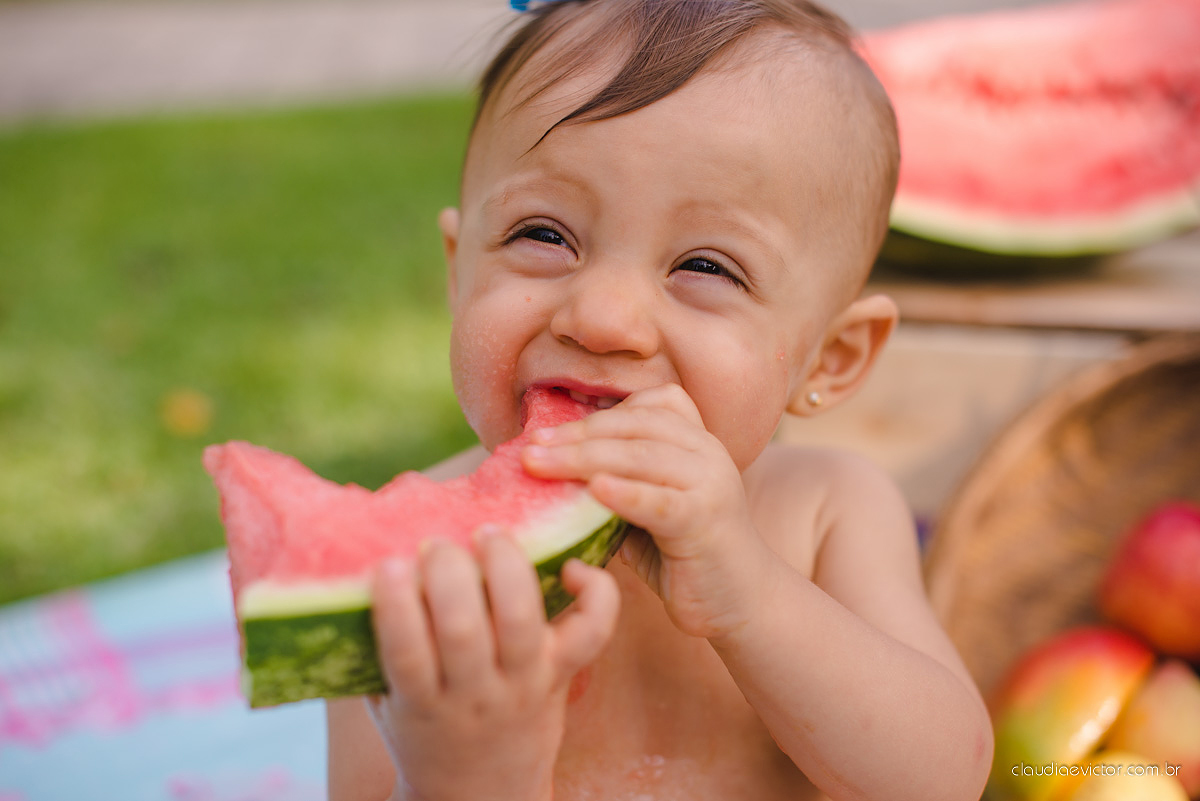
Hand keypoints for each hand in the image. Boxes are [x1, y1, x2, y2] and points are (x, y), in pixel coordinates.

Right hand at [366, 531, 618, 800]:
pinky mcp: (563, 675)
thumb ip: (373, 650)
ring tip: (487, 534)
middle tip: (435, 544)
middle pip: (464, 630)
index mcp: (423, 706)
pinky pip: (593, 631)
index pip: (407, 655)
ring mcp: (524, 684)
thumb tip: (354, 568)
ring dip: (505, 567)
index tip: (388, 563)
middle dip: (448, 574)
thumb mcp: (387, 703)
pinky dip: (594, 592)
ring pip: (520, 621)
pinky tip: (571, 564)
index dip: (396, 605)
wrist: (483, 799)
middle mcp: (477, 696)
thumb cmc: (424, 735)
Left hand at [521, 383, 772, 639]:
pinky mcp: (705, 521)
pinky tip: (592, 490)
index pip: (643, 407)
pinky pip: (660, 501)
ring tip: (539, 465)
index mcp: (694, 439)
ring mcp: (711, 483)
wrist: (742, 600)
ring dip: (583, 457)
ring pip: (641, 456)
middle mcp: (707, 451)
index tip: (543, 432)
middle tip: (529, 447)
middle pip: (633, 426)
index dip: (591, 415)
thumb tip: (545, 471)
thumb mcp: (645, 508)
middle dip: (576, 435)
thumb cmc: (682, 553)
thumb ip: (613, 483)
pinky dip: (625, 493)